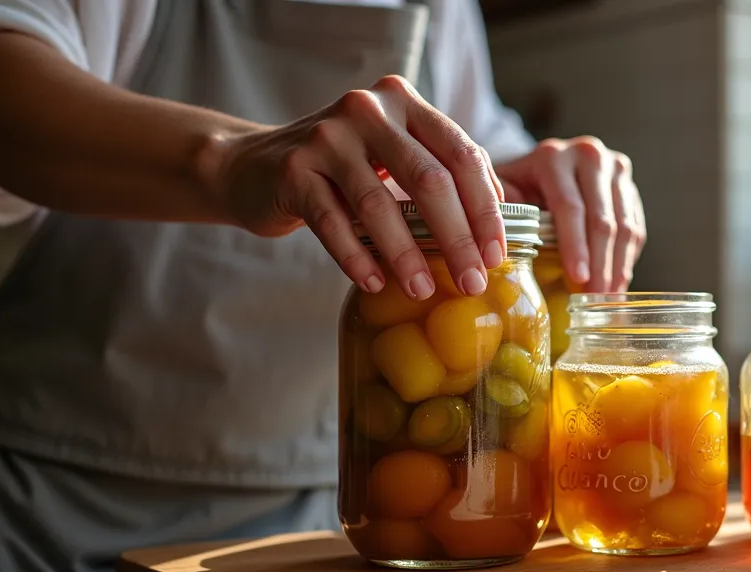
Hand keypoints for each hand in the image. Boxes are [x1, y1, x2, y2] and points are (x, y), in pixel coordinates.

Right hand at [208, 76, 505, 298]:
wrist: (253, 166)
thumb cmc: (342, 171)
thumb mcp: (394, 157)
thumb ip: (440, 173)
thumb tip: (497, 223)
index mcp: (404, 102)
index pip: (462, 154)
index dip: (486, 208)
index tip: (497, 254)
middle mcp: (369, 109)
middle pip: (430, 179)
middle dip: (458, 237)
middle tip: (472, 282)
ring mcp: (327, 137)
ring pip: (380, 204)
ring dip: (407, 255)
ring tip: (423, 290)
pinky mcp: (292, 169)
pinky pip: (333, 223)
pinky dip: (357, 258)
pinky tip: (375, 284)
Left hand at [495, 137, 645, 291]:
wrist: (544, 165)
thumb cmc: (518, 186)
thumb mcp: (501, 191)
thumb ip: (498, 212)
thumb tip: (499, 246)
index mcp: (553, 157)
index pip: (569, 207)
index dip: (575, 246)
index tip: (578, 279)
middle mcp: (589, 156)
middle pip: (602, 220)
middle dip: (600, 264)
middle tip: (595, 298)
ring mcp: (614, 170)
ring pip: (625, 227)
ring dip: (617, 266)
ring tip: (608, 297)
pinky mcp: (630, 187)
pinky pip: (636, 228)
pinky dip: (627, 259)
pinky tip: (617, 282)